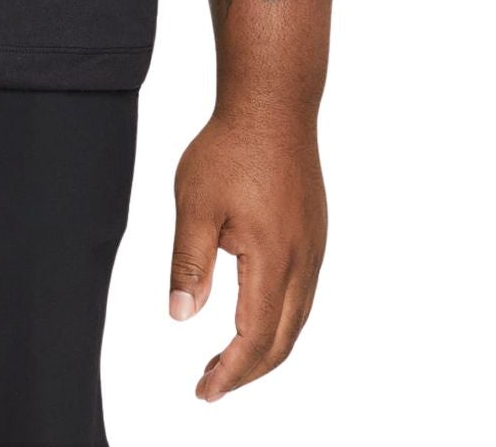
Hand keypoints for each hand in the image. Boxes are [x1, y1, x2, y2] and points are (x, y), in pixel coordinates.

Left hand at [167, 106, 325, 401]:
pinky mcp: (314, 234)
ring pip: (296, 320)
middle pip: (281, 341)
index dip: (230, 372)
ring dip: (264, 348)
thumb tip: (181, 317)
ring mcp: (314, 248)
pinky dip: (279, 320)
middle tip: (210, 384)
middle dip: (247, 371)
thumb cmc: (230, 148)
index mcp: (273, 261)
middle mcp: (303, 263)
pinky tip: (254, 314)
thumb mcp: (195, 204)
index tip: (204, 392)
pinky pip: (302, 294)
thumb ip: (189, 263)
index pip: (254, 338)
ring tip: (228, 360)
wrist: (273, 104)